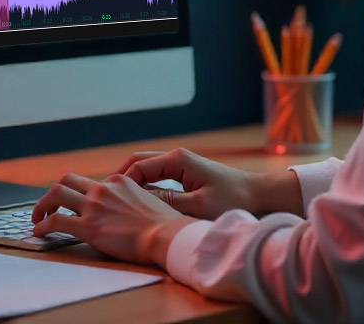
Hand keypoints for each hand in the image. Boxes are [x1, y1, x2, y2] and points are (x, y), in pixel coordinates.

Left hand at [31, 173, 195, 266]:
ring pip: (56, 193)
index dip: (82, 196)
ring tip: (38, 218)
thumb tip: (131, 210)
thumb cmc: (165, 225)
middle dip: (55, 192)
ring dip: (42, 205)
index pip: (92, 183)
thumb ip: (134, 199)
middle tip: (49, 206)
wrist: (166, 235)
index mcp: (119, 181)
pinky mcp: (87, 227)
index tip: (78, 207)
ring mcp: (93, 206)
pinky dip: (43, 225)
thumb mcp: (151, 201)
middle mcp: (103, 189)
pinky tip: (39, 232)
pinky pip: (56, 221)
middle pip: (67, 180)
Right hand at [116, 148, 303, 219]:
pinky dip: (143, 184)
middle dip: (120, 178)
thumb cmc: (232, 201)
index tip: (108, 200)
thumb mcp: (197, 206)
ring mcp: (181, 164)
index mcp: (178, 160)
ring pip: (146, 167)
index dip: (120, 183)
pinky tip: (137, 201)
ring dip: (130, 181)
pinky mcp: (185, 174)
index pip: (138, 166)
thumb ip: (166, 202)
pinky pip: (156, 175)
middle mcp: (177, 157)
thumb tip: (137, 200)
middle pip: (138, 162)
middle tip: (104, 197)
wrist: (259, 195)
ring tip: (115, 200)